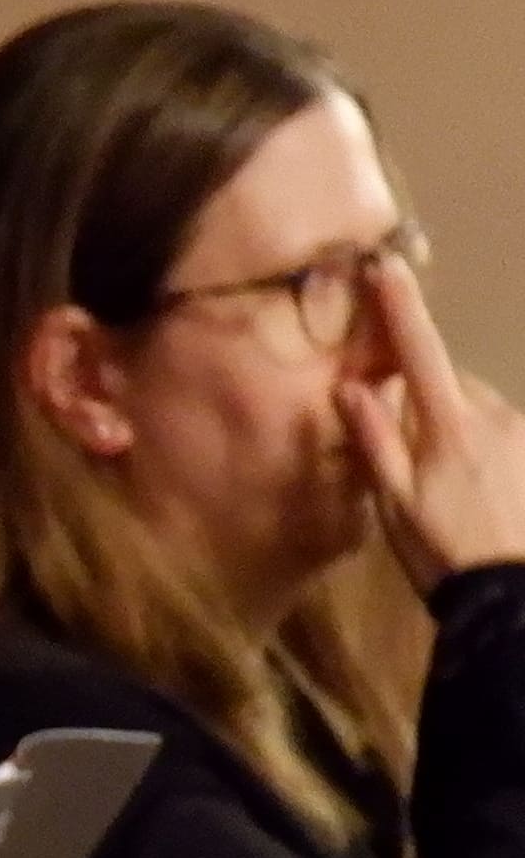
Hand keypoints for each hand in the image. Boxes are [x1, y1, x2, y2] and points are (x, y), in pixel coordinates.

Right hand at [348, 251, 524, 582]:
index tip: (385, 265)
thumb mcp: (393, 502)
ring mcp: (521, 431)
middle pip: (449, 382)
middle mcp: (493, 414)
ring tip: (447, 482)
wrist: (511, 592)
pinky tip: (477, 489)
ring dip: (456, 427)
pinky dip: (482, 448)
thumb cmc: (442, 550)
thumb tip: (350, 387)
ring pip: (476, 409)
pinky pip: (500, 433)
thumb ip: (374, 440)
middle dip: (426, 398)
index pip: (419, 350)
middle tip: (407, 448)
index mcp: (448, 423)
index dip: (400, 307)